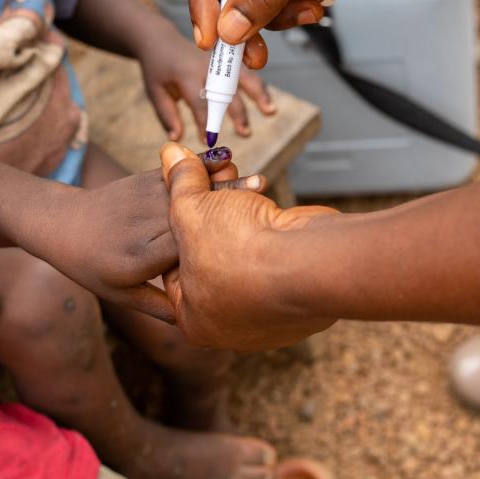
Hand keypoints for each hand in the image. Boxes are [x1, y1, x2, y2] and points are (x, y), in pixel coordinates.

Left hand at [39, 149, 262, 322]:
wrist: (61, 223)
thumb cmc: (93, 267)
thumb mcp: (122, 295)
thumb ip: (162, 307)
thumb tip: (205, 322)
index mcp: (139, 258)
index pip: (185, 250)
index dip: (218, 242)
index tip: (251, 246)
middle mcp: (143, 224)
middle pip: (195, 215)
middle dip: (230, 208)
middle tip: (266, 201)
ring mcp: (144, 196)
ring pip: (191, 189)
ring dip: (225, 183)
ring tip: (258, 181)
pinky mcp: (146, 177)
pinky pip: (179, 171)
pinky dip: (204, 163)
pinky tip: (230, 159)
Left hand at [138, 24, 275, 143]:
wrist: (160, 39)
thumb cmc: (157, 68)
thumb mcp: (154, 91)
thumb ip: (167, 115)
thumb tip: (177, 138)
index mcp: (186, 74)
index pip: (200, 103)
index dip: (206, 123)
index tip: (210, 141)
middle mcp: (205, 66)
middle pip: (227, 90)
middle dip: (238, 112)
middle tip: (245, 133)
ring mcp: (218, 60)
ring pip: (244, 75)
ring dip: (258, 93)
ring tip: (270, 111)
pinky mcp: (225, 59)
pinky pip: (246, 71)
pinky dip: (258, 85)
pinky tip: (267, 101)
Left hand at [159, 143, 339, 350]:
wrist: (311, 263)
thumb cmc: (241, 249)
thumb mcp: (193, 210)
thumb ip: (179, 184)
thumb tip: (168, 152)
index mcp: (195, 321)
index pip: (170, 266)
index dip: (172, 220)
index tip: (178, 190)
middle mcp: (230, 326)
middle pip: (208, 256)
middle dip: (208, 210)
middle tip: (210, 174)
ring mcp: (267, 315)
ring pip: (241, 251)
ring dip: (236, 210)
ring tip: (236, 177)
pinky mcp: (296, 295)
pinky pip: (271, 255)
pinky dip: (265, 224)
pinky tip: (261, 195)